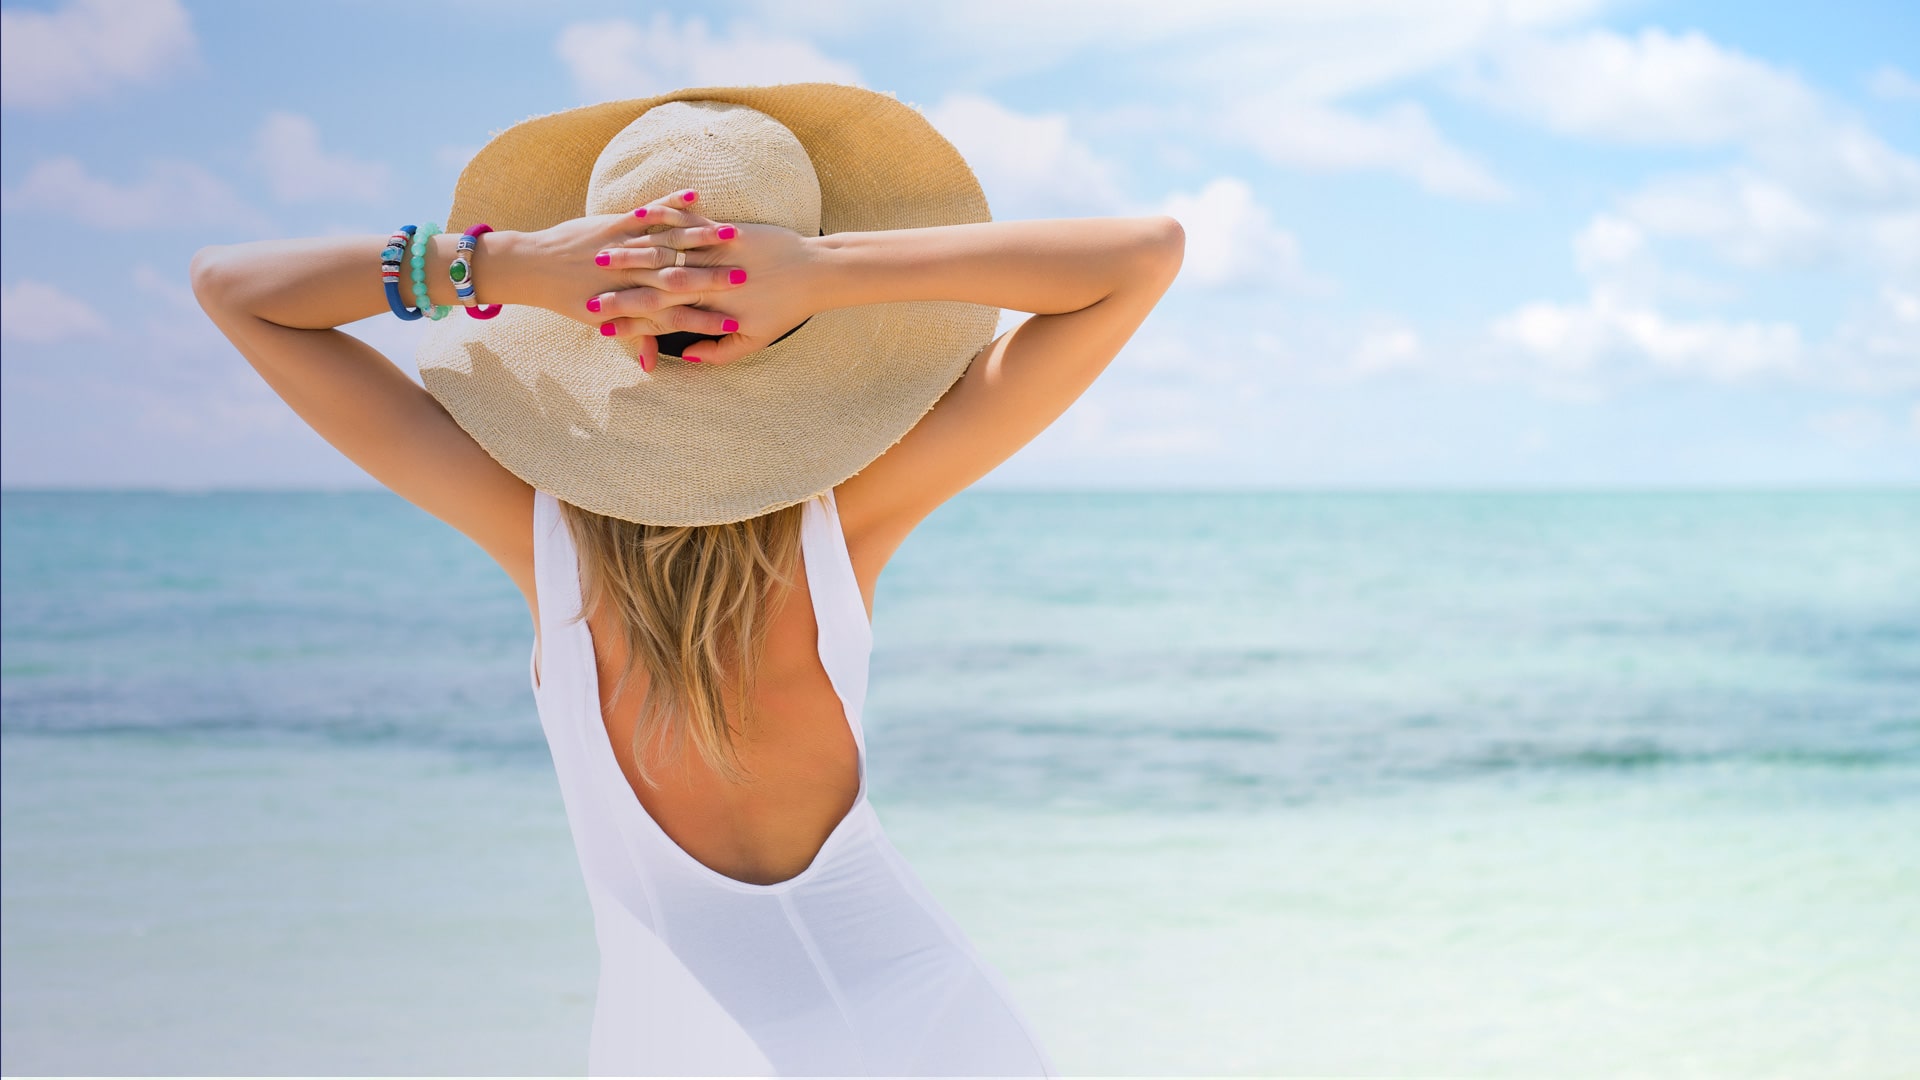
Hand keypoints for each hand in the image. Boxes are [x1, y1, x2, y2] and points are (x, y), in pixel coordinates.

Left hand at [497, 189, 745, 370]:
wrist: (531, 267)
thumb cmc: (569, 297)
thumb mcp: (602, 322)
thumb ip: (634, 339)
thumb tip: (651, 367)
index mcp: (629, 302)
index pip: (674, 313)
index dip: (705, 318)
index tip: (733, 321)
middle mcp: (630, 276)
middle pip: (679, 278)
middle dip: (714, 277)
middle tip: (744, 278)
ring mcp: (623, 247)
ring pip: (668, 242)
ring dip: (701, 237)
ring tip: (733, 234)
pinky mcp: (614, 223)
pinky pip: (648, 211)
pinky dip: (670, 203)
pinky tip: (694, 195)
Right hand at [596, 216, 817, 366]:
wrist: (816, 273)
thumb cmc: (786, 309)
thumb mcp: (754, 340)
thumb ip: (719, 353)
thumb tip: (684, 356)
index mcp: (710, 309)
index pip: (659, 317)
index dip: (627, 320)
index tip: (599, 322)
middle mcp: (708, 281)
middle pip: (652, 285)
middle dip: (616, 286)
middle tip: (585, 288)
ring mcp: (715, 252)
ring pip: (665, 251)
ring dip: (630, 251)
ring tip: (603, 251)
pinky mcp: (725, 230)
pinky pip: (689, 220)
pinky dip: (665, 216)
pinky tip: (641, 214)